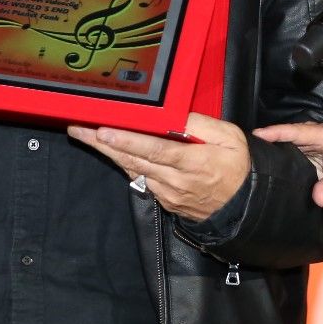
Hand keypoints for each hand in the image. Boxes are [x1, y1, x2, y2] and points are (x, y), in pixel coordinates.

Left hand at [68, 113, 250, 223]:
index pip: (155, 150)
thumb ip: (203, 125)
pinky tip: (109, 150)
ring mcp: (166, 192)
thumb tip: (177, 116)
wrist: (243, 207)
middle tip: (78, 129)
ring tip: (86, 135)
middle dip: (103, 143)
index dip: (128, 141)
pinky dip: (122, 163)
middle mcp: (175, 180)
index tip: (105, 131)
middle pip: (133, 160)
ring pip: (131, 169)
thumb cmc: (238, 168)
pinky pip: (139, 178)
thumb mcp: (232, 139)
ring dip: (107, 152)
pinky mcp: (163, 199)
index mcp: (193, 162)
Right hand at [254, 122, 322, 208]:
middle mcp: (314, 134)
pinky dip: (274, 150)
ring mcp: (308, 141)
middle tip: (245, 142)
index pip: (296, 131)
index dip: (277, 132)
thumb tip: (318, 198)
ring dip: (268, 143)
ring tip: (248, 149)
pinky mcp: (304, 149)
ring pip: (285, 139)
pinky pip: (286, 147)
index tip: (258, 134)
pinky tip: (261, 156)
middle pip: (286, 132)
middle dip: (267, 136)